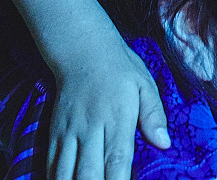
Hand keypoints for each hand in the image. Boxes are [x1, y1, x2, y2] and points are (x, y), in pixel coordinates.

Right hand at [44, 36, 169, 179]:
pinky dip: (56, 178)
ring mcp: (70, 132)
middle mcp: (91, 128)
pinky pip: (51, 163)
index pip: (117, 160)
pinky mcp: (54, 132)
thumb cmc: (119, 68)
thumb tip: (164, 143)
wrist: (82, 49)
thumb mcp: (144, 84)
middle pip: (88, 174)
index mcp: (117, 119)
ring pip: (65, 172)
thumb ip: (154, 115)